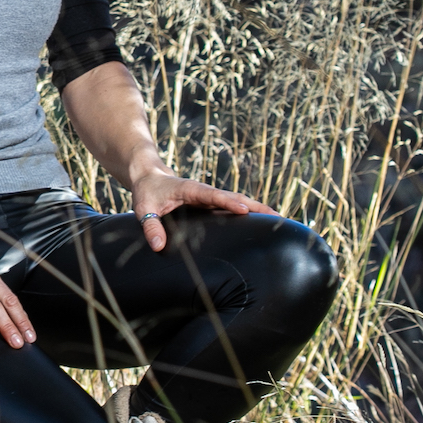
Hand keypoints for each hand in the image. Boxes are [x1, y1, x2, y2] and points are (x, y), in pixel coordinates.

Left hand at [129, 168, 274, 251]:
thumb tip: (158, 246)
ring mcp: (210, 198)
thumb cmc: (147, 191)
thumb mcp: (143, 208)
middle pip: (235, 198)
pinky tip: (261, 225)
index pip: (214, 195)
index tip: (245, 210)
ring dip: (257, 210)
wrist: (148, 176)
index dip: (229, 202)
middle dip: (255, 207)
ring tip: (278, 222)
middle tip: (277, 218)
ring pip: (238, 202)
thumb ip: (150, 226)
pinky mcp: (210, 204)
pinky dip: (248, 213)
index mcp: (192, 189)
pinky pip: (232, 208)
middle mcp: (205, 192)